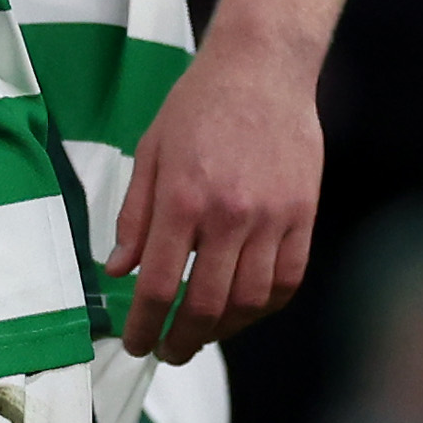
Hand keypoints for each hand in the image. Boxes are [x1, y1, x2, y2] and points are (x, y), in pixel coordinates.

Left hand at [107, 32, 319, 362]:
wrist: (260, 70)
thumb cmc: (196, 107)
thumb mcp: (149, 153)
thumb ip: (134, 217)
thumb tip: (119, 270)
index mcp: (182, 200)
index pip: (161, 284)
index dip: (146, 324)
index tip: (138, 343)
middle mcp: (229, 216)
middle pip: (208, 304)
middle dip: (183, 339)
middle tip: (168, 351)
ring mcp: (273, 218)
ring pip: (252, 301)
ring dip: (225, 330)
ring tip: (202, 334)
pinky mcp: (303, 215)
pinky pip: (289, 279)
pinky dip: (266, 306)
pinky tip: (245, 311)